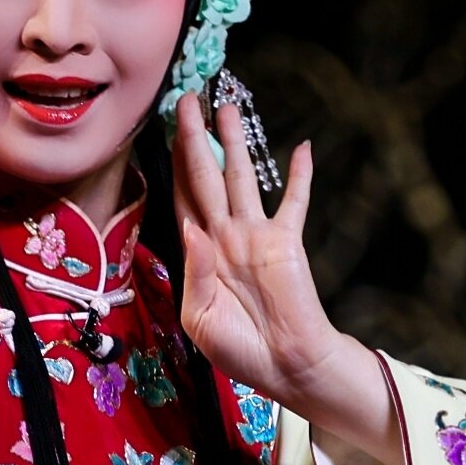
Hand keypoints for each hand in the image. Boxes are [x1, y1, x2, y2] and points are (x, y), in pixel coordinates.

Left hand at [170, 91, 327, 397]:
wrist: (285, 366)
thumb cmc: (239, 349)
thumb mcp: (200, 318)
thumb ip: (193, 272)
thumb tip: (192, 228)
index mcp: (198, 251)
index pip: (180, 196)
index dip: (171, 163)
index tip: (163, 129)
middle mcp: (224, 234)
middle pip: (205, 174)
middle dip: (195, 137)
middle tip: (187, 98)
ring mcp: (256, 234)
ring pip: (242, 176)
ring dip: (236, 140)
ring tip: (228, 105)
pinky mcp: (286, 240)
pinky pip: (293, 200)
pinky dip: (299, 175)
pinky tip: (303, 147)